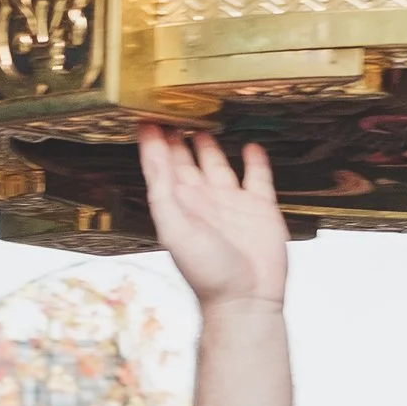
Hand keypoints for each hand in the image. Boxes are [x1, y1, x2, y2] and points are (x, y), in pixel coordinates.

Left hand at [137, 126, 289, 311]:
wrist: (246, 299)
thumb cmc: (207, 271)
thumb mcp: (175, 227)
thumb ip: (163, 189)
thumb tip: (152, 149)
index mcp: (180, 203)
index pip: (162, 164)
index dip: (154, 141)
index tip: (146, 114)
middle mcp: (203, 199)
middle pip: (187, 159)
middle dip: (179, 135)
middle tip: (173, 107)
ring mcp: (232, 201)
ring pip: (219, 163)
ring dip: (210, 143)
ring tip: (204, 120)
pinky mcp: (261, 207)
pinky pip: (257, 176)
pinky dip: (255, 160)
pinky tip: (250, 145)